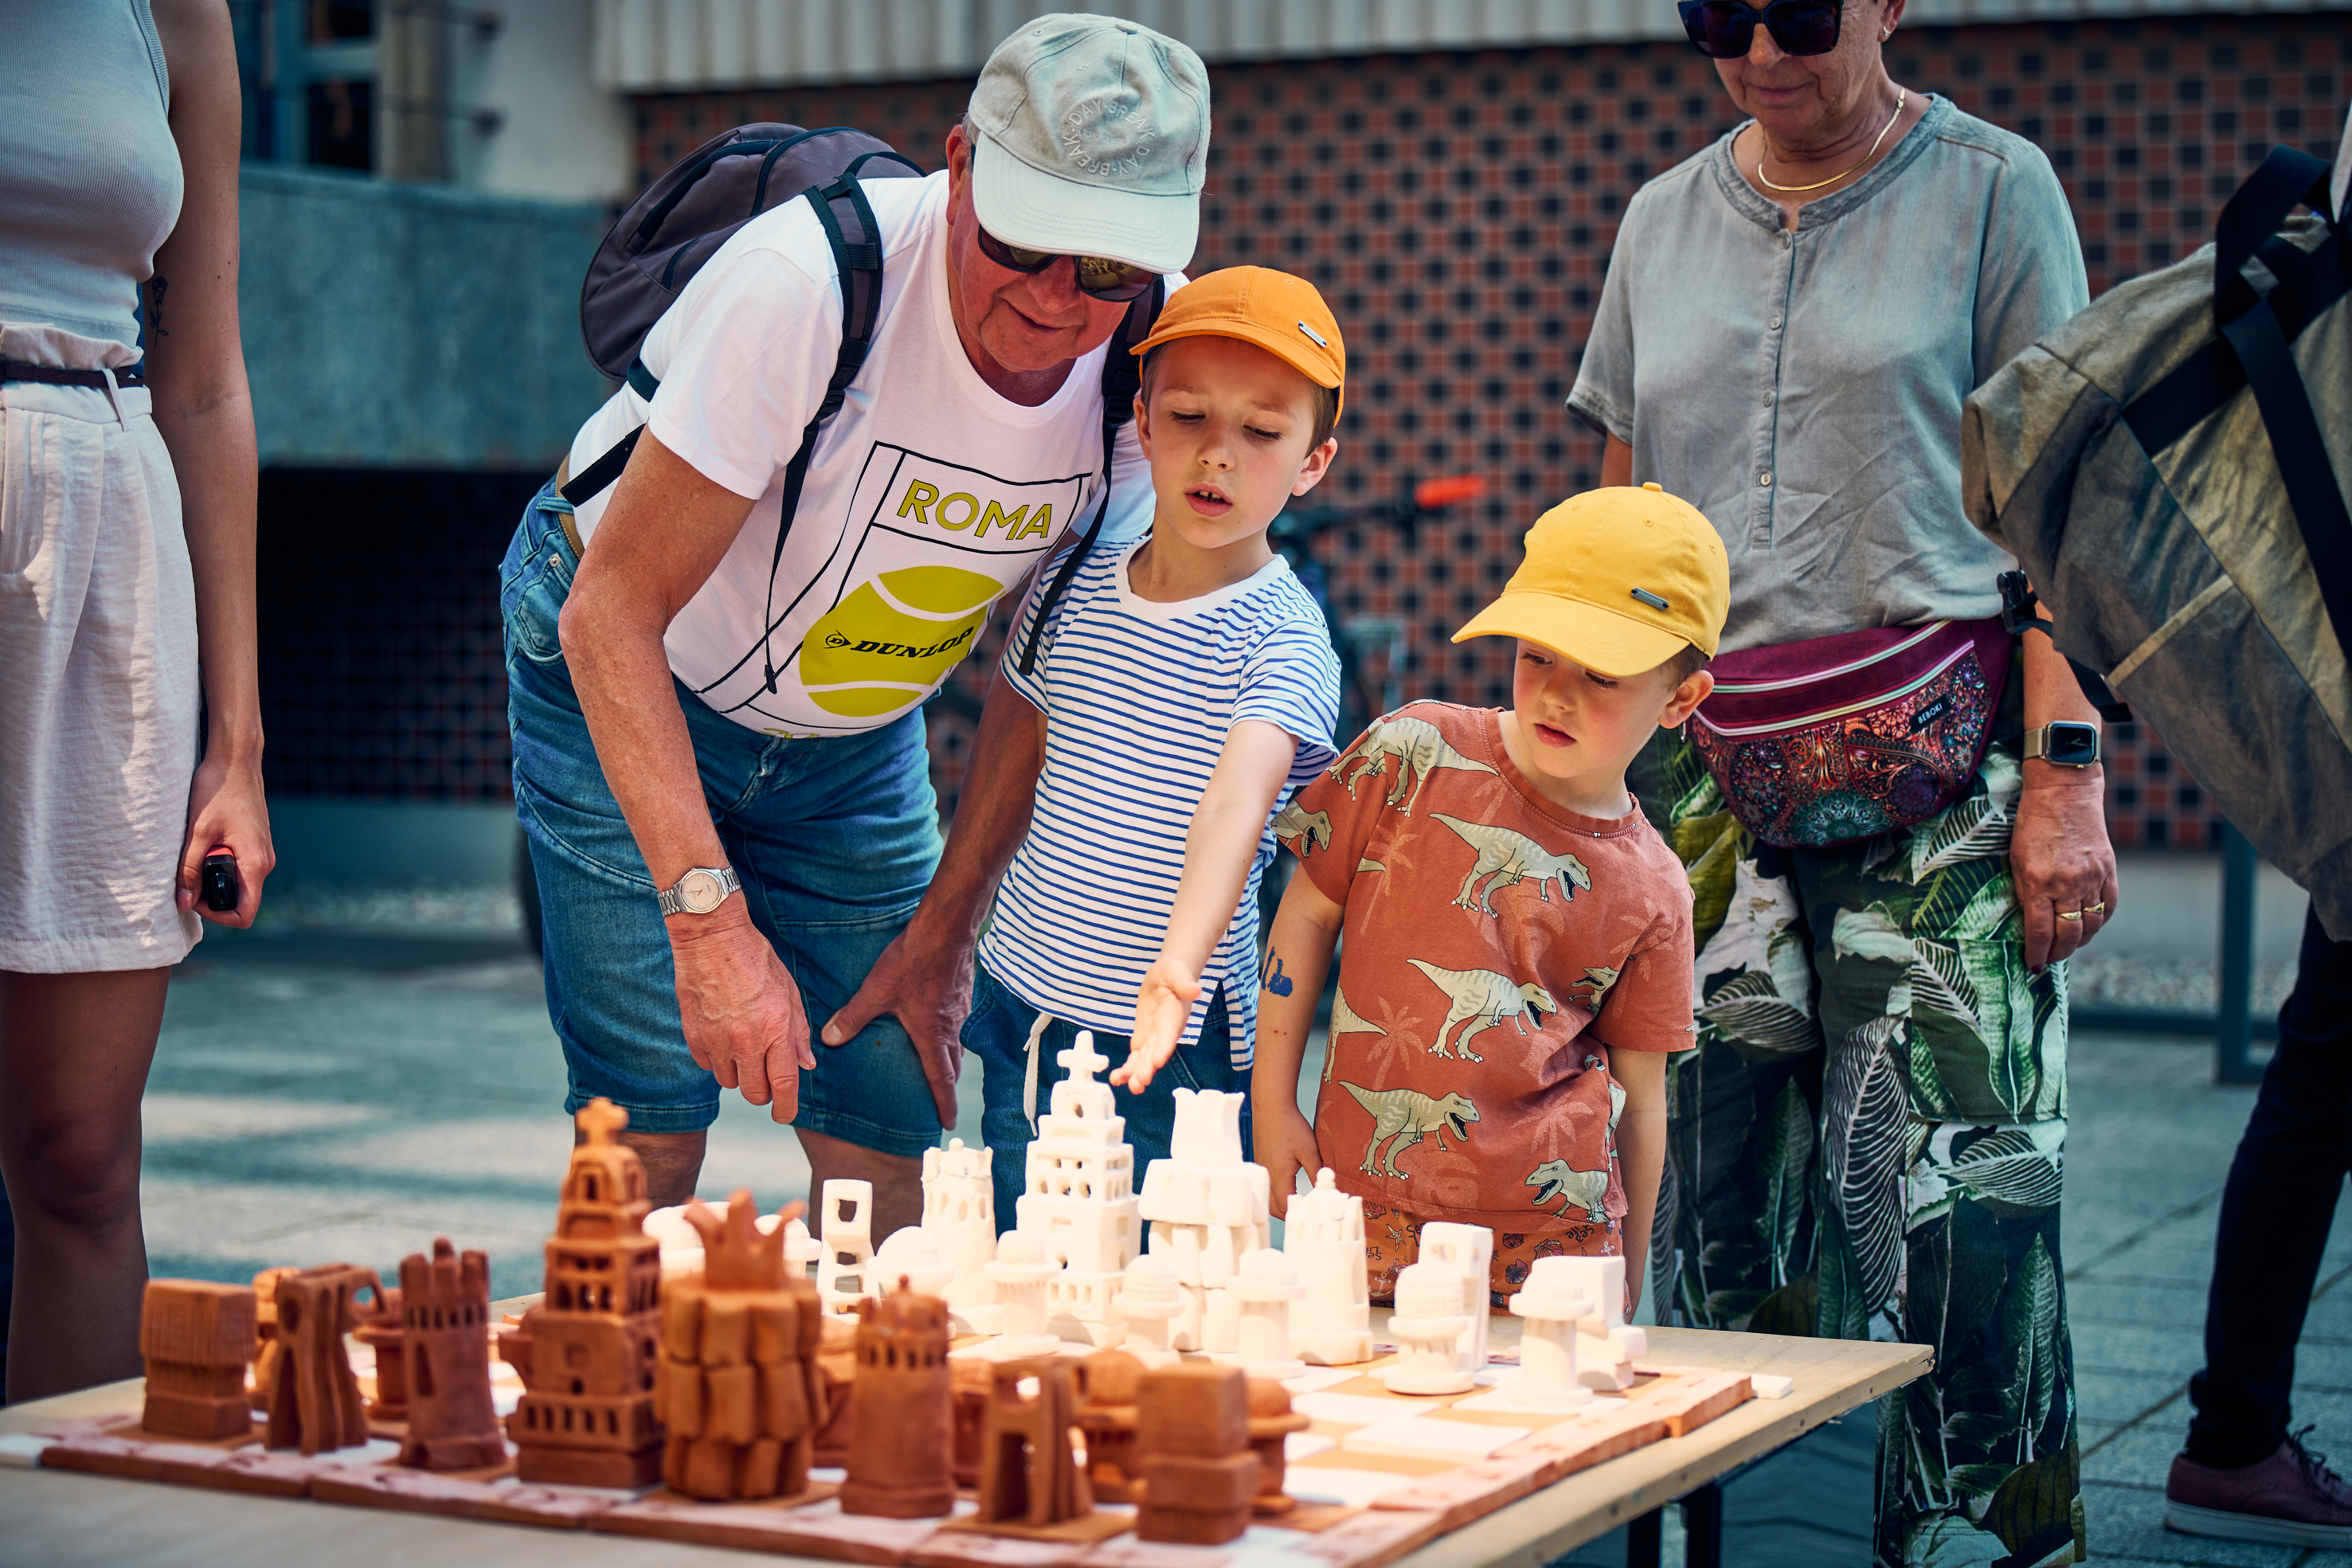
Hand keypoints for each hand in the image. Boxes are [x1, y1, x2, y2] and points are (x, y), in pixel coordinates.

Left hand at [177, 752, 272, 927]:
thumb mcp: (198, 832)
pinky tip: (204, 843)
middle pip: (240, 900)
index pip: (244, 913)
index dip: (217, 916)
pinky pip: (239, 866)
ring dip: (213, 877)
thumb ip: (189, 870)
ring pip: (238, 882)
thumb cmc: (218, 791)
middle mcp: (264, 861)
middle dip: (211, 896)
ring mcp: (262, 852)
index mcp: (255, 863)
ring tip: (194, 853)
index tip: (193, 898)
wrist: (236, 761)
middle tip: (188, 874)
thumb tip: (183, 903)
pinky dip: (219, 864)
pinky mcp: (256, 843)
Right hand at [670, 905, 813, 1121]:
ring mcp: (716, 1040)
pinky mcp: (694, 1035)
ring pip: (729, 1082)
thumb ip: (798, 1032)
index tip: (785, 1115)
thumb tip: (805, 1065)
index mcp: (775, 1030)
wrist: (712, 938)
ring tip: (744, 1048)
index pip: (783, 1086)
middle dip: (763, 1093)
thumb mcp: (789, 992)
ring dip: (739, 1074)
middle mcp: (745, 1041)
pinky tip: (723, 1037)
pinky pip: (707, 1065)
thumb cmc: (756, 960)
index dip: (786, 1108)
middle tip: (766, 1078)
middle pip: (754, 1093)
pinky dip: (717, 1060)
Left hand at [819, 913, 971, 1128]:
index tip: (947, 1124)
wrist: (945, 931)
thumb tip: (829, 1039)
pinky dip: (950, 1033)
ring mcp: (960, 1010)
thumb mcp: (876, 992)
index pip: (940, 1080)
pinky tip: (939, 1022)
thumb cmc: (911, 962)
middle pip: (952, 1066)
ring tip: (941, 1067)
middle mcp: (950, 1028)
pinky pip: (957, 1022)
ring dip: (949, 1059)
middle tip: (943, 1103)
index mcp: (931, 1035)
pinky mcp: (963, 993)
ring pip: (957, 1043)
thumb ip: (852, 1017)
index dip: (944, 1104)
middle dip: (946, 1086)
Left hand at [1112, 956, 1201, 1091]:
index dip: (1164, 1047)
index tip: (1157, 1060)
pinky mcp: (1144, 1039)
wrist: (1168, 976)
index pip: (1169, 1033)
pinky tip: (1117, 1079)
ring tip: (1130, 1087)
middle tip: (1140, 1082)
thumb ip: (1185, 983)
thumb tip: (1195, 990)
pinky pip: (1135, 1057)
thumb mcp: (1177, 972)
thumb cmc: (1174, 972)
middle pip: (1156, 1052)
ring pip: (1145, 1059)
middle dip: (1148, 1067)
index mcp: (1174, 1016)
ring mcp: (1154, 1038)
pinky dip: (1127, 1068)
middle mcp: (1166, 1031)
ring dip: (1137, 1073)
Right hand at [1254, 1105, 1323, 1219]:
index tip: (1311, 1213)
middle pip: (1272, 1207)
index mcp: (1279, 1176)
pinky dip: (1274, 1192)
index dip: (1297, 1213)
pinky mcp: (1261, 1162)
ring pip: (1267, 1197)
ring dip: (1279, 1204)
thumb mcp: (1309, 1150)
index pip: (1285, 1207)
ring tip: (1296, 1202)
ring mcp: (1262, 1169)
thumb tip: (1326, 1187)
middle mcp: (1267, 1176)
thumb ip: (1317, 1172)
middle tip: (1304, 1212)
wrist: (1271, 1106)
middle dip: (1287, 1213)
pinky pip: (1265, 1185)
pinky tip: (1287, 1186)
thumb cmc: (1290, 1126)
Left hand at [2010, 763, 2119, 969]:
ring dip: (2079, 942)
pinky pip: (2109, 907)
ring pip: (2091, 925)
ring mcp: (2093, 877)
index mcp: (2040, 882)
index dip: (2036, 953)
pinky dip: (2098, 923)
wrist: (2064, 793)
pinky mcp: (2109, 870)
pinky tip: (2087, 927)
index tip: (2032, 965)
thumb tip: (2030, 926)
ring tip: (2066, 946)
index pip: (2040, 931)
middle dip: (2057, 953)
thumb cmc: (2032, 825)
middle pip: (2069, 934)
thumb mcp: (2016, 860)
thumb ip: (2025, 893)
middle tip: (2048, 960)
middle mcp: (2069, 883)